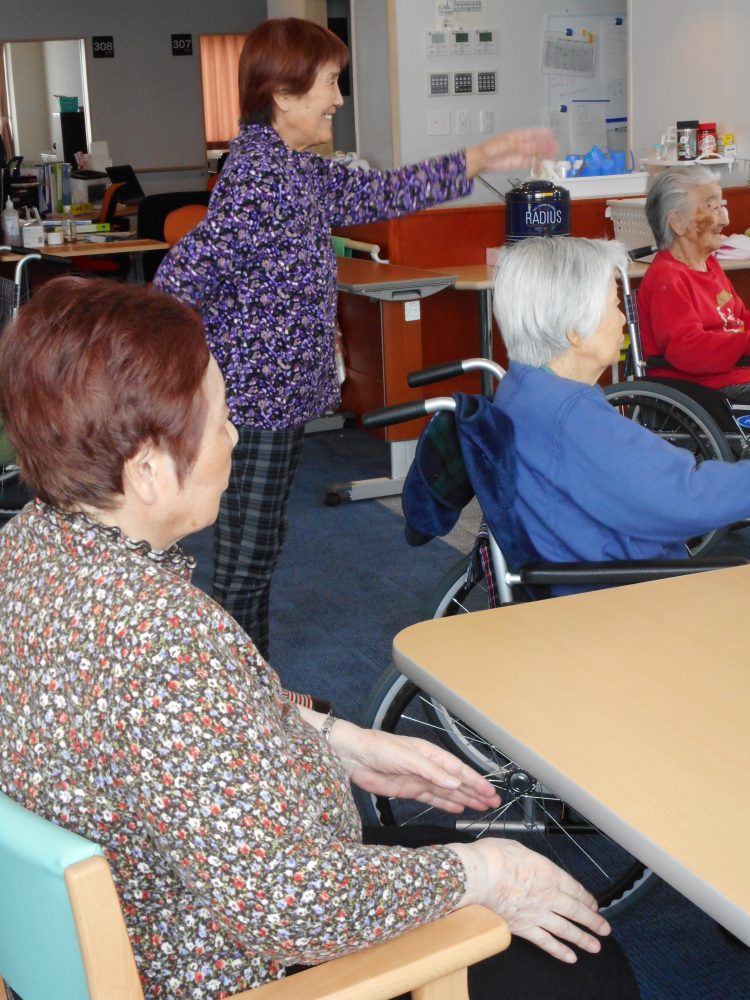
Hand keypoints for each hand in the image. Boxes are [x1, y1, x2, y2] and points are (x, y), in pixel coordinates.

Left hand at [319, 715, 501, 813]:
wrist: (354, 756)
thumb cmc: (379, 748)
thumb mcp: (408, 758)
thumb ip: (432, 772)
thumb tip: (455, 783)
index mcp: (430, 754)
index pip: (458, 769)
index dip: (475, 781)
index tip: (490, 792)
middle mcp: (428, 766)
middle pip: (457, 781)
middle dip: (475, 791)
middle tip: (493, 803)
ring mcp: (419, 779)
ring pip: (447, 792)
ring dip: (464, 799)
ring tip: (481, 808)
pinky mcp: (408, 790)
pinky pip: (432, 798)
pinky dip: (446, 804)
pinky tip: (458, 808)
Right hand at [453, 839, 610, 962]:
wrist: (478, 875)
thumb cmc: (493, 857)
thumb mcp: (516, 847)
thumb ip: (529, 858)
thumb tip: (529, 861)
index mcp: (549, 873)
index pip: (575, 889)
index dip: (587, 899)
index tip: (594, 905)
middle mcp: (548, 895)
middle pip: (576, 911)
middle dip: (593, 921)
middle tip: (605, 929)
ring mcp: (537, 914)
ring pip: (566, 929)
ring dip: (583, 938)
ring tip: (595, 946)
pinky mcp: (524, 928)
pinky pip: (546, 942)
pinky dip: (559, 950)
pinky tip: (570, 957)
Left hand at [465, 127, 557, 177]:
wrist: (483, 160)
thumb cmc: (492, 148)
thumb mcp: (509, 143)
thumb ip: (523, 145)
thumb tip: (537, 146)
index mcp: (517, 136)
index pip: (532, 133)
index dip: (542, 133)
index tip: (551, 133)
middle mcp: (520, 144)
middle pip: (536, 144)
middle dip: (546, 145)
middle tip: (555, 147)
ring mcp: (520, 154)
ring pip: (534, 154)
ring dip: (543, 155)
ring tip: (552, 156)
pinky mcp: (518, 163)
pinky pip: (529, 164)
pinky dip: (536, 165)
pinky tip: (542, 166)